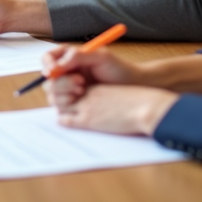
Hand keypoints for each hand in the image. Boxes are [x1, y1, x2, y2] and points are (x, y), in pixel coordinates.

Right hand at [41, 45, 142, 108]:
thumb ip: (77, 57)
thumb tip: (55, 67)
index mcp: (70, 57)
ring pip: (52, 93)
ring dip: (64, 92)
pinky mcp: (74, 103)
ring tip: (84, 90)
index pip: (48, 58)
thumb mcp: (100, 57)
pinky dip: (67, 103)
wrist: (133, 87)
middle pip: (48, 78)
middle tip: (80, 82)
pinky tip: (82, 98)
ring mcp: (69, 88)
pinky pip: (60, 105)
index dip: (47, 65)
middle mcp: (67, 72)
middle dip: (61, 81)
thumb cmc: (119, 69)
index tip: (52, 72)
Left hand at [54, 84, 178, 136]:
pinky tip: (65, 120)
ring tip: (62, 109)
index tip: (65, 91)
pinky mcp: (88, 120)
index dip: (63, 86)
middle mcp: (86, 94)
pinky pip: (65, 119)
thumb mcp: (116, 93)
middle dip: (57, 94)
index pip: (68, 81)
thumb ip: (105, 95)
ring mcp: (86, 106)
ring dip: (59, 106)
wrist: (144, 107)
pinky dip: (62, 119)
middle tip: (60, 99)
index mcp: (94, 85)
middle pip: (59, 90)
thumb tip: (106, 101)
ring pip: (59, 104)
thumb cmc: (137, 101)